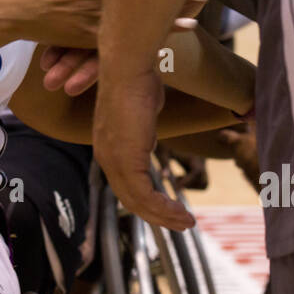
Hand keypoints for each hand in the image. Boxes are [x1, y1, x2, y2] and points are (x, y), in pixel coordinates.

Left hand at [93, 64, 192, 229]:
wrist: (128, 69)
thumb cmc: (138, 80)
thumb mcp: (142, 109)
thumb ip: (143, 126)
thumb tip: (150, 132)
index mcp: (108, 147)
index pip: (125, 184)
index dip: (147, 200)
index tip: (168, 207)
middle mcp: (106, 158)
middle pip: (130, 199)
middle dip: (157, 215)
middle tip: (180, 223)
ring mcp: (114, 161)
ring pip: (138, 202)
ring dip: (164, 217)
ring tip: (187, 224)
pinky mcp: (126, 161)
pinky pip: (145, 196)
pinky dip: (164, 209)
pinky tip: (181, 213)